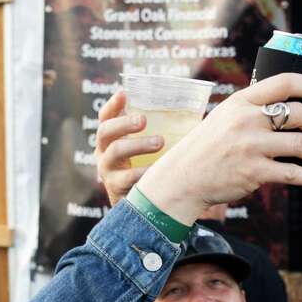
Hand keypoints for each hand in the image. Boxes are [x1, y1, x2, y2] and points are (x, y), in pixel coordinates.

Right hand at [95, 89, 161, 206]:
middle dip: (124, 123)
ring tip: (160, 142)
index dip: (112, 105)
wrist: (143, 208)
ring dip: (138, 145)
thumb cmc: (152, 168)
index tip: (124, 93)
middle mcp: (104, 153)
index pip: (106, 117)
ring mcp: (108, 172)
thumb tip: (196, 110)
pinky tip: (158, 171)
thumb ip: (161, 131)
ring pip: (116, 153)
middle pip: (106, 132)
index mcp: (112, 139)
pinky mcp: (115, 190)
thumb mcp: (150, 149)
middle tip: (144, 120)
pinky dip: (143, 173)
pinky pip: (127, 179)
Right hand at [137, 72, 301, 225]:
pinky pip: (292, 172)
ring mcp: (251, 146)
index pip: (283, 83)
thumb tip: (290, 109)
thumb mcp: (225, 117)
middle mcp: (247, 120)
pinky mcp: (254, 172)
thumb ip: (252, 110)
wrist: (183, 177)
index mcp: (241, 101)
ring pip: (300, 144)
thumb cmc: (207, 147)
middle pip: (298, 114)